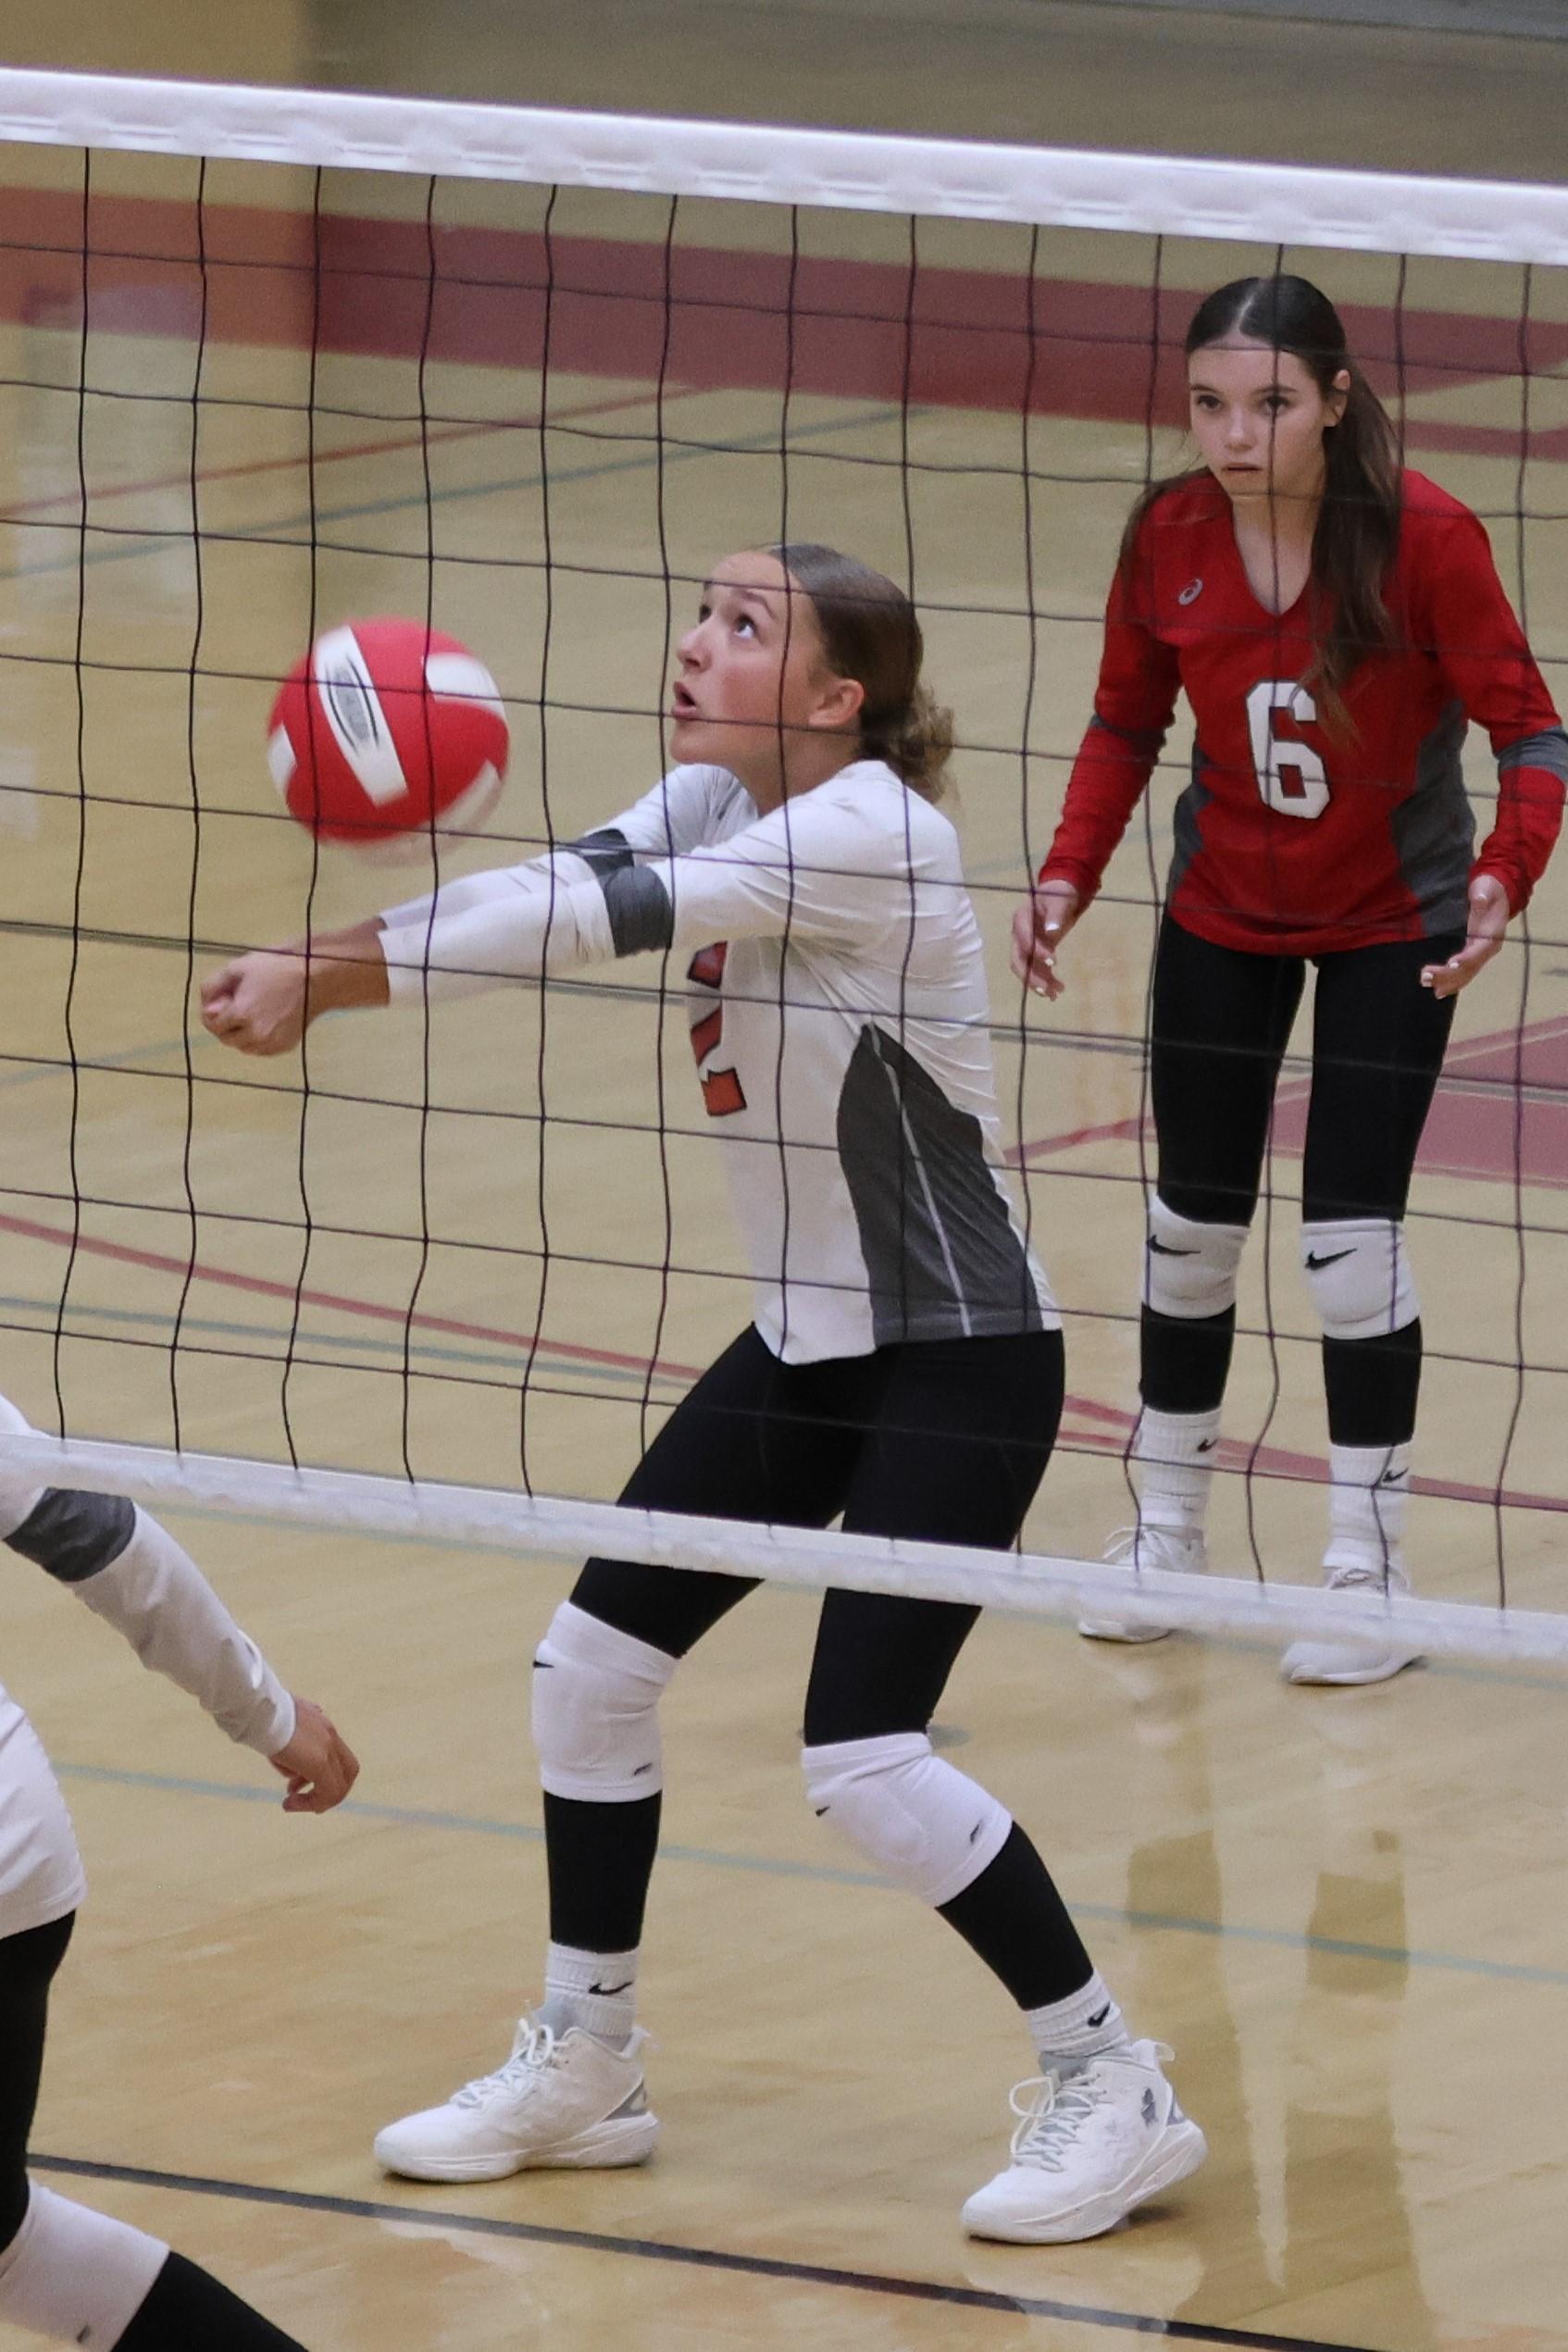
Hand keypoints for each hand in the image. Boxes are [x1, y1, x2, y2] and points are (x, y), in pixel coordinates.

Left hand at [201, 950, 310, 1054]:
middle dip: (225, 1025)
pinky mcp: (285, 1046)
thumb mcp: (237, 967)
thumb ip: (212, 988)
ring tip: (252, 1014)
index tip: (223, 1002)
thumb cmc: (275, 967)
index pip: (212, 1025)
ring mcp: (271, 1043)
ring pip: (243, 1047)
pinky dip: (257, 1040)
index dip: (212, 1013)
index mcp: (241, 1014)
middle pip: (226, 1039)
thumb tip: (207, 1010)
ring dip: (240, 1034)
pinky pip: (261, 1049)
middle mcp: (255, 1034)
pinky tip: (265, 1022)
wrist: (314, 977)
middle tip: (237, 1006)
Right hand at [270, 1697, 358, 1813]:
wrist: (261, 1708)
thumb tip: (294, 1755)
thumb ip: (294, 1736)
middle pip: (349, 1773)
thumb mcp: (284, 1724)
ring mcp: (328, 1751)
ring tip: (290, 1804)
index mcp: (324, 1728)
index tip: (304, 1785)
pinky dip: (310, 1803)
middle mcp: (332, 1739)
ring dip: (316, 1801)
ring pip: (338, 1787)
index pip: (342, 1758)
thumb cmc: (265, 1713)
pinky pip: (326, 1792)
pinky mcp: (319, 1763)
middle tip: (307, 1800)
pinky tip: (288, 1803)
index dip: (330, 1776)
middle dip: (329, 1791)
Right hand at [1010, 880, 1081, 1000]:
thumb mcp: (1060, 900)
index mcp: (1021, 918)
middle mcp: (1019, 934)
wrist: (1061, 895)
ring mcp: (1026, 945)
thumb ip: (1055, 914)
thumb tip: (1051, 931)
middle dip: (1030, 975)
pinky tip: (1057, 991)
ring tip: (1054, 994)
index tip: (1053, 961)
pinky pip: (1036, 970)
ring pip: (1026, 968)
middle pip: (1018, 959)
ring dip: (1038, 983)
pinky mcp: (1035, 953)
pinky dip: (1046, 981)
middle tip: (1046, 988)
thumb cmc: (1059, 894)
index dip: (1035, 950)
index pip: (1023, 938)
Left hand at [1420, 874, 1509, 1000]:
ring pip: (1465, 974)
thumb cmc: (1490, 889)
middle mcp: (1487, 949)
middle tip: (1426, 977)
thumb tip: (1479, 898)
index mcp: (1492, 935)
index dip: (1467, 959)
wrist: (1495, 892)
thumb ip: (1483, 895)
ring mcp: (1480, 953)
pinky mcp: (1471, 954)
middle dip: (1448, 975)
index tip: (1451, 964)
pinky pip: (1463, 972)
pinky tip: (1438, 990)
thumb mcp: (1487, 888)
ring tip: (1426, 983)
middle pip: (1469, 967)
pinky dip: (1451, 982)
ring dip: (1447, 982)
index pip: (1479, 951)